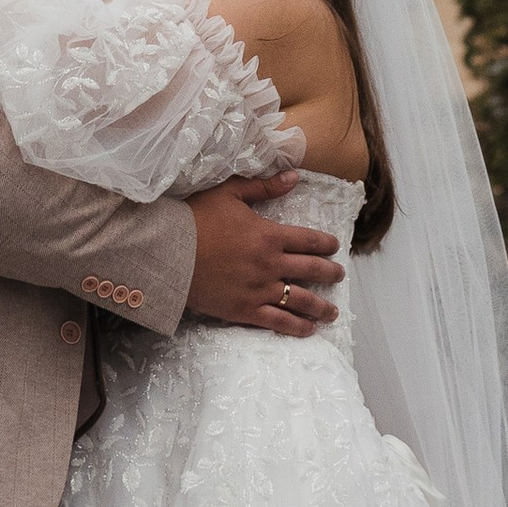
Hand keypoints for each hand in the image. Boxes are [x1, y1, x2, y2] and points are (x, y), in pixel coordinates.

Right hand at [186, 173, 344, 335]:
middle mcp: (270, 264)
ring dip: (321, 306)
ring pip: (300, 300)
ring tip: (333, 312)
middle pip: (311, 271)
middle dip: (330, 274)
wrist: (168, 252)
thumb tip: (294, 177)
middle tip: (339, 275)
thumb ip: (264, 187)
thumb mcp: (229, 193)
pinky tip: (309, 329)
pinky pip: (277, 322)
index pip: (309, 240)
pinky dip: (296, 327)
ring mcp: (259, 290)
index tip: (334, 247)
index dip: (326, 244)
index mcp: (269, 235)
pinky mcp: (244, 310)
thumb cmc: (196, 218)